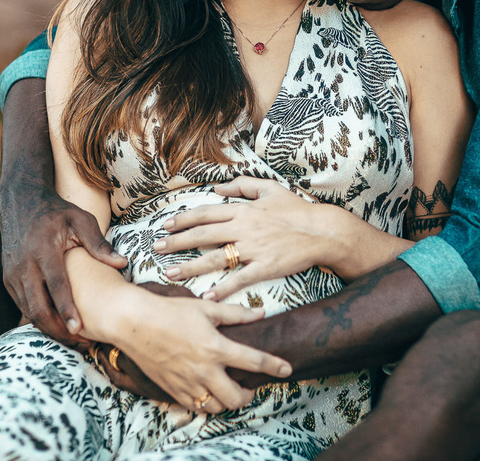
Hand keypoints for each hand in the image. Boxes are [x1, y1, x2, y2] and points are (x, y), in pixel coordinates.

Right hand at [0, 178, 126, 347]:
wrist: (20, 202)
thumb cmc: (56, 211)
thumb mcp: (80, 219)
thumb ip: (99, 243)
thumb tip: (122, 264)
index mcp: (43, 249)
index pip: (55, 285)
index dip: (66, 308)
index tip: (80, 329)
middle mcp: (24, 265)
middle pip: (38, 307)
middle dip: (58, 330)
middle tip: (82, 345)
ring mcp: (13, 274)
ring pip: (29, 312)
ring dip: (50, 330)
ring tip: (75, 342)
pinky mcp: (9, 281)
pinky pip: (23, 307)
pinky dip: (40, 321)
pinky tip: (58, 329)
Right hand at [105, 283, 291, 412]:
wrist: (134, 323)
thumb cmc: (170, 311)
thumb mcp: (206, 307)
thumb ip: (235, 314)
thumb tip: (260, 314)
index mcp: (215, 347)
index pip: (254, 362)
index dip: (274, 367)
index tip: (286, 370)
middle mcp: (204, 370)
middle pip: (237, 398)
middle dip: (248, 395)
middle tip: (249, 387)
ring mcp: (188, 383)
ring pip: (217, 407)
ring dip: (227, 401)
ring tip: (228, 389)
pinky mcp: (173, 390)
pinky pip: (196, 407)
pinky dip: (206, 403)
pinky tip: (207, 391)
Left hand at [154, 176, 334, 300]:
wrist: (322, 231)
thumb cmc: (297, 210)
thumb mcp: (270, 189)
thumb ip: (242, 185)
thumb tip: (217, 186)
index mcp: (243, 209)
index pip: (205, 213)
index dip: (183, 219)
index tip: (165, 226)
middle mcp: (244, 228)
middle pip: (203, 235)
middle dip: (177, 242)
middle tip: (157, 248)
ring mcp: (254, 248)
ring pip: (215, 258)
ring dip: (191, 266)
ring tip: (171, 273)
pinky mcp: (266, 267)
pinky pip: (240, 279)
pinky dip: (222, 288)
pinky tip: (206, 296)